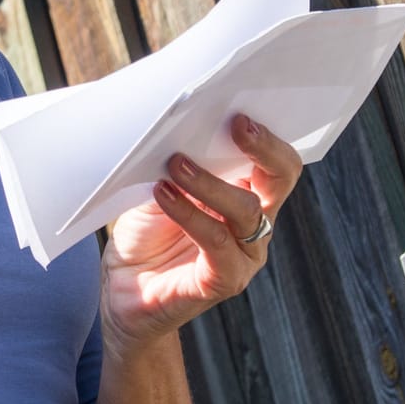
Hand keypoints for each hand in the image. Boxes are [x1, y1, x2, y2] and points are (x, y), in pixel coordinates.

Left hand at [99, 115, 302, 352]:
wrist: (124, 291)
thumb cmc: (146, 234)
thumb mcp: (162, 186)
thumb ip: (182, 162)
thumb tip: (182, 126)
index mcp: (248, 195)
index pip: (277, 163)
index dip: (268, 138)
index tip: (241, 113)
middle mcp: (256, 224)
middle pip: (280, 180)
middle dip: (262, 149)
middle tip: (234, 125)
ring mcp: (245, 255)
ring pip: (246, 209)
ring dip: (210, 182)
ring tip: (175, 164)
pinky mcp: (225, 280)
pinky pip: (217, 242)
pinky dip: (190, 215)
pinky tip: (163, 195)